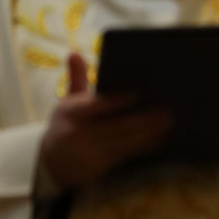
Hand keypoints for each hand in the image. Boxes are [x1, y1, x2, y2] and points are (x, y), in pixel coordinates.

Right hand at [39, 54, 169, 190]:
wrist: (51, 162)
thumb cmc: (66, 124)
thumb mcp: (67, 102)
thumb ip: (76, 77)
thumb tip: (75, 52)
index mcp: (71, 112)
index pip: (95, 106)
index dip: (116, 101)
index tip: (136, 95)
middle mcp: (78, 133)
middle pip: (116, 126)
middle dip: (143, 120)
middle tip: (165, 112)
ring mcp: (89, 152)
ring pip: (124, 142)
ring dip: (148, 134)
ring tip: (167, 124)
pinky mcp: (99, 167)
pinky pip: (125, 155)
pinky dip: (142, 147)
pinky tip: (157, 140)